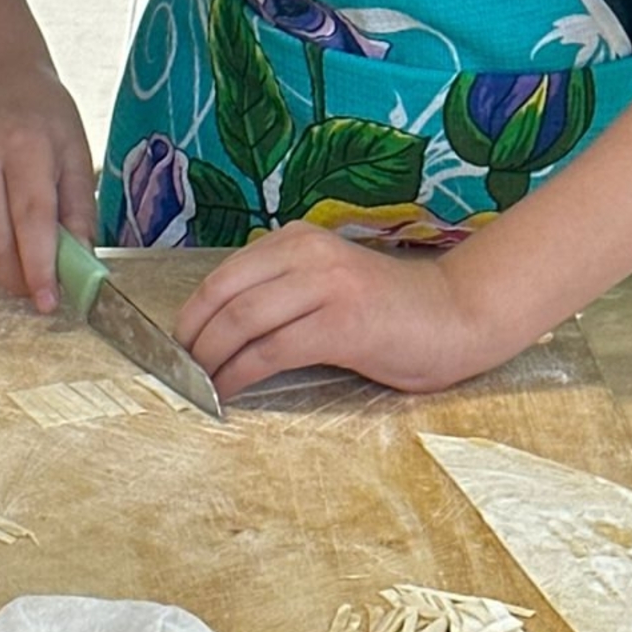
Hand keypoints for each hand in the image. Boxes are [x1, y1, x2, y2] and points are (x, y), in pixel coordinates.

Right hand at [0, 62, 94, 311]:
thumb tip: (82, 267)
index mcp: (24, 144)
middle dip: (16, 278)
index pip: (32, 219)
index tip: (48, 301)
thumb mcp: (75, 151)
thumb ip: (80, 211)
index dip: (40, 267)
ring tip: (14, 247)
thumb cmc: (37, 114)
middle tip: (34, 288)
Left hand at [174, 223, 523, 400]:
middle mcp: (309, 253)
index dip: (191, 311)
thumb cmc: (390, 313)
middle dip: (192, 336)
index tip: (175, 344)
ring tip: (198, 384)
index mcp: (299, 240)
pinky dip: (241, 373)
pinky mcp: (341, 322)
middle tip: (178, 370)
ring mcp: (326, 284)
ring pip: (242, 320)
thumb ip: (281, 292)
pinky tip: (229, 391)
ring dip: (211, 358)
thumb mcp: (326, 286)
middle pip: (225, 294)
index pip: (224, 274)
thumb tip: (217, 329)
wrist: (456, 318)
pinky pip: (272, 349)